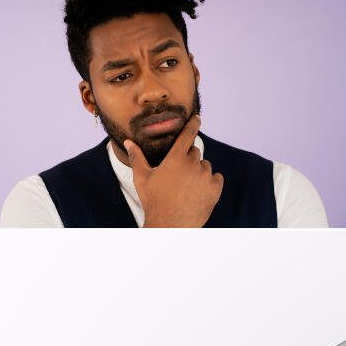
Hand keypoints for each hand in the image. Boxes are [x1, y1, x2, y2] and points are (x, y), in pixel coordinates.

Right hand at [124, 113, 224, 227]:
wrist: (170, 227)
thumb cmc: (154, 202)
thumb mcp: (142, 178)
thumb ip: (137, 157)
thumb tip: (129, 142)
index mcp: (175, 158)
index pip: (187, 134)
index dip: (193, 123)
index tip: (198, 118)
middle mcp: (192, 164)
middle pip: (194, 152)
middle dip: (188, 159)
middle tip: (179, 175)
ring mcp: (205, 177)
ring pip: (205, 166)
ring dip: (199, 172)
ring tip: (188, 187)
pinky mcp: (215, 190)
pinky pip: (217, 178)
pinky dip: (211, 182)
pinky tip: (201, 191)